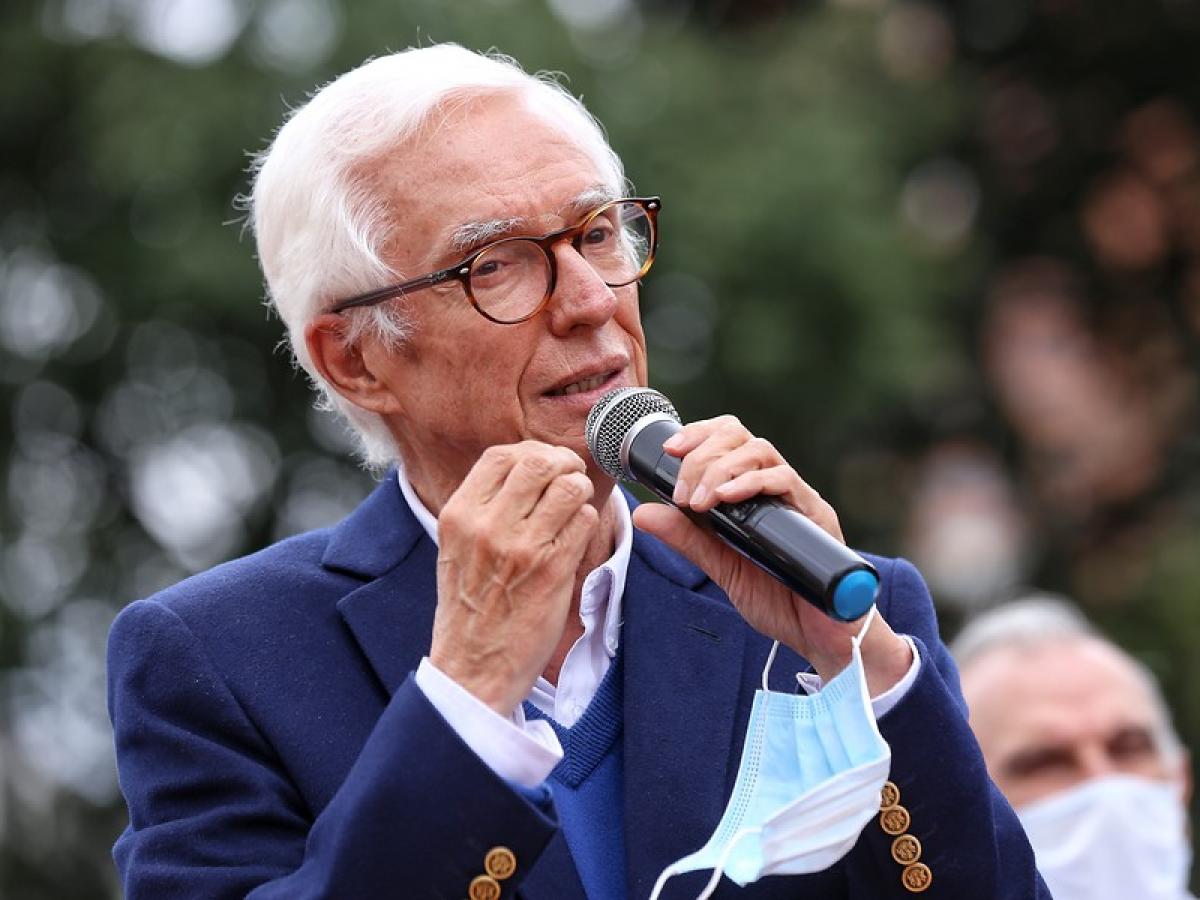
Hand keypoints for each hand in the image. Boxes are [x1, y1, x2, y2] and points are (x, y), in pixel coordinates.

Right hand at [430, 442, 598, 715]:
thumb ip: (484, 508)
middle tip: (570, 481)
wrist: (472, 667)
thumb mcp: (457, 548)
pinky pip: (585, 521)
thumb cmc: (470, 608)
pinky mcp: (552, 571)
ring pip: (569, 487)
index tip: (546, 466)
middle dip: (563, 465)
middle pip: (539, 462)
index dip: (532, 453)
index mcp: (459, 515)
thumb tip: (524, 469)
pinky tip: (576, 541)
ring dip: (580, 494)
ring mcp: (521, 547)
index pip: (502, 455)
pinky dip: (588, 523)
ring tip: (575, 512)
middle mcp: (487, 525)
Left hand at [630, 416, 910, 693]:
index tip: (669, 451)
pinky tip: (726, 498)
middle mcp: (776, 487)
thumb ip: (687, 539)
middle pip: (740, 436)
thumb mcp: (722, 567)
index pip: (728, 439)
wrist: (820, 637)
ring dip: (721, 468)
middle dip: (703, 453)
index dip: (698, 434)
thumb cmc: (778, 600)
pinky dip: (751, 483)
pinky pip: (785, 481)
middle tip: (684, 492)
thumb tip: (643, 513)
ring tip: (700, 500)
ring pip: (760, 450)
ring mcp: (797, 498)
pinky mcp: (816, 515)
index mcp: (753, 493)